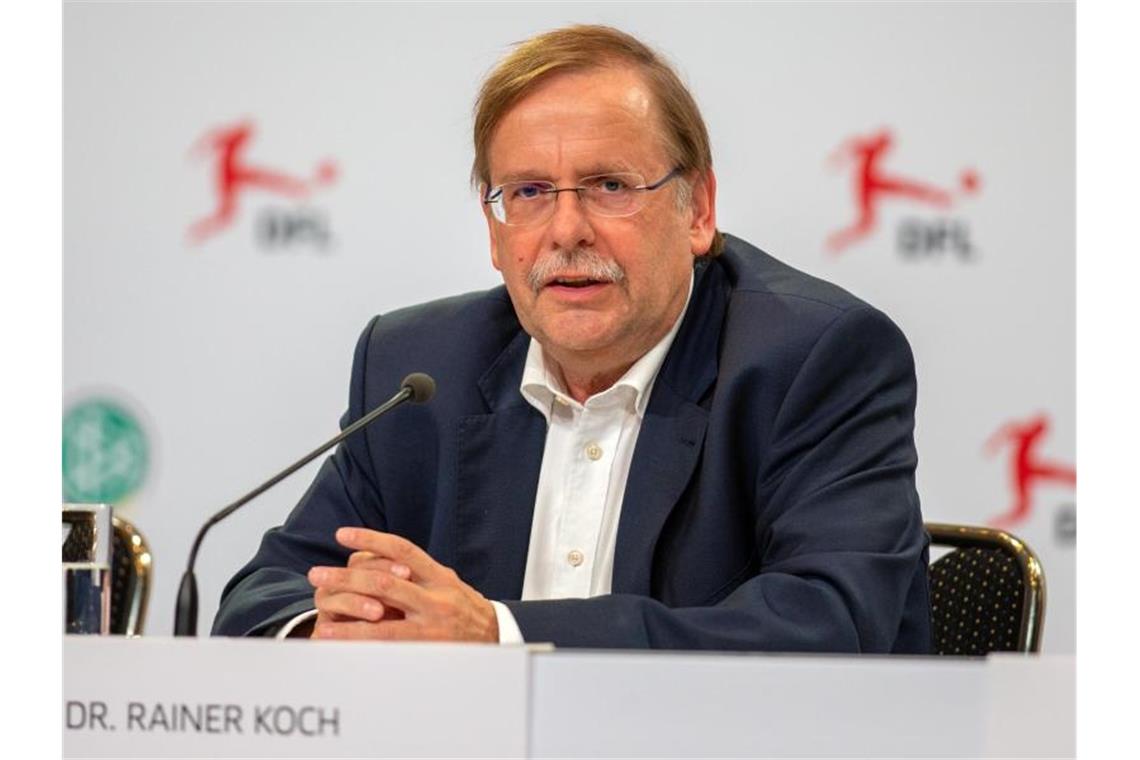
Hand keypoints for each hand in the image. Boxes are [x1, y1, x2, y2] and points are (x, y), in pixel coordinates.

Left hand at [307, 528, 499, 642]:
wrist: (498, 639)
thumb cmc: (466, 610)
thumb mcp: (448, 583)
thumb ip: (419, 574)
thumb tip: (379, 559)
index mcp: (439, 576)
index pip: (401, 549)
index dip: (370, 539)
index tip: (342, 535)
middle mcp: (435, 597)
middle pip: (383, 582)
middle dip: (346, 579)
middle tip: (317, 575)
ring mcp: (429, 625)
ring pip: (381, 619)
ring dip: (346, 618)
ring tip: (320, 616)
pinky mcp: (425, 649)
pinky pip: (388, 647)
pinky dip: (361, 645)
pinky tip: (342, 645)